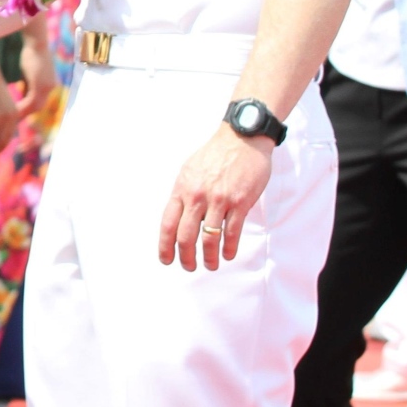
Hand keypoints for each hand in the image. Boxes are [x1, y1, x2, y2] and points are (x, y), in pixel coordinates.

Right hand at [15, 31, 57, 120]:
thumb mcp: (29, 72)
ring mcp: (48, 87)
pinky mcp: (41, 85)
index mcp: (49, 85)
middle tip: (13, 118)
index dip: (27, 109)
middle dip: (25, 113)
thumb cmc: (31, 53)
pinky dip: (22, 105)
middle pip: (37, 107)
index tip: (17, 114)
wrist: (37, 43)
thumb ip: (28, 83)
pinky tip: (13, 108)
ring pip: (35, 106)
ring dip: (23, 111)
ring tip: (11, 115)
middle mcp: (51, 88)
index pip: (38, 102)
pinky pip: (31, 101)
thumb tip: (23, 91)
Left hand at [158, 124, 274, 271]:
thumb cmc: (215, 156)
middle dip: (186, 257)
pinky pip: (232, 231)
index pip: (168, 223)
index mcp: (182, 189)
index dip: (165, 245)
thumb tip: (177, 216)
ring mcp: (219, 200)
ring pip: (209, 238)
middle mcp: (197, 196)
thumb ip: (183, 194)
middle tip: (189, 267)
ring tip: (210, 265)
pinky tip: (228, 254)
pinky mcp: (240, 202)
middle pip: (186, 236)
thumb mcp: (189, 171)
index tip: (166, 260)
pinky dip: (229, 247)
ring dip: (209, 257)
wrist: (241, 139)